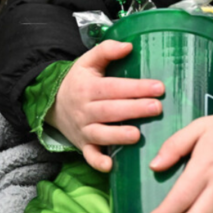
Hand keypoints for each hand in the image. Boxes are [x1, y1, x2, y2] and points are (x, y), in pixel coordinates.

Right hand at [47, 39, 164, 171]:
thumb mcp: (87, 61)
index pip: (114, 87)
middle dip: (134, 109)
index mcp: (88, 87)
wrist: (53, 104)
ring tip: (137, 135)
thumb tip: (128, 45)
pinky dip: (97, 162)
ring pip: (101, 133)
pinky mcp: (83, 145)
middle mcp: (85, 109)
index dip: (136, 87)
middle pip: (110, 110)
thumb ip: (106, 50)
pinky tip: (110, 166)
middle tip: (157, 108)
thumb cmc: (78, 81)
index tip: (159, 87)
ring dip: (118, 135)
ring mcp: (84, 129)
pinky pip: (89, 156)